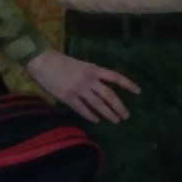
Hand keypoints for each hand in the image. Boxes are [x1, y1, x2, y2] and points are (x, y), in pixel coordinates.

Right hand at [25, 47, 140, 123]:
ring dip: (108, 113)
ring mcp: (78, 89)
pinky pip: (82, 109)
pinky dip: (90, 116)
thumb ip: (92, 75)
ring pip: (98, 104)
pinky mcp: (67, 97)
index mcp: (94, 69)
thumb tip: (102, 86)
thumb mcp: (82, 65)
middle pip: (109, 95)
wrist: (42, 61)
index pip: (116, 77)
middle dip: (119, 106)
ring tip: (116, 121)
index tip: (138, 92)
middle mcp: (89, 80)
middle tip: (126, 116)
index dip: (128, 84)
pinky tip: (96, 120)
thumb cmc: (61, 61)